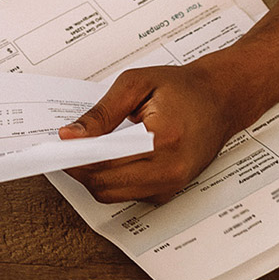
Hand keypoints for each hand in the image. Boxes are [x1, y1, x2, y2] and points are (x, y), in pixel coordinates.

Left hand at [58, 63, 244, 204]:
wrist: (222, 99)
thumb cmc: (183, 88)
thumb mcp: (136, 85)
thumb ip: (101, 113)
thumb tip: (70, 135)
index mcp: (163, 141)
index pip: (105, 163)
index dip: (75, 156)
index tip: (56, 145)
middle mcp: (169, 172)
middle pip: (104, 185)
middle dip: (79, 168)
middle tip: (66, 146)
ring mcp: (171, 186)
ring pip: (112, 194)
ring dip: (93, 175)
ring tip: (85, 147)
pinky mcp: (168, 192)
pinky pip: (127, 193)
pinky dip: (111, 177)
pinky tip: (107, 155)